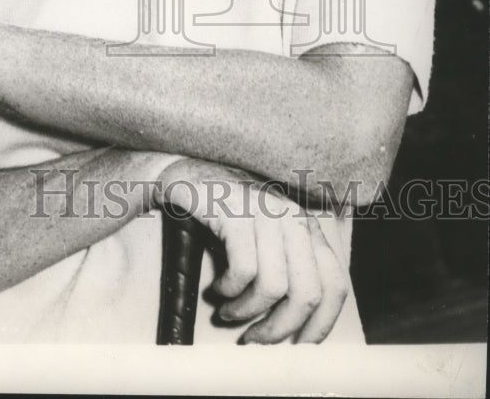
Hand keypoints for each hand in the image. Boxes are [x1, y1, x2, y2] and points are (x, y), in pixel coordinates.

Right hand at [154, 158, 348, 343]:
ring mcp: (266, 211)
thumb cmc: (225, 216)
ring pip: (274, 287)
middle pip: (308, 293)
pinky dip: (229, 290)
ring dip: (247, 311)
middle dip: (280, 328)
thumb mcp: (266, 240)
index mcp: (307, 226)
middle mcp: (293, 216)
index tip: (299, 346)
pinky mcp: (237, 211)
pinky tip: (218, 288)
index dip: (322, 324)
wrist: (186, 175)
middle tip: (255, 339)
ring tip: (229, 311)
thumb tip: (297, 328)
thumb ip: (287, 270)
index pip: (335, 284)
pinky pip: (243, 270)